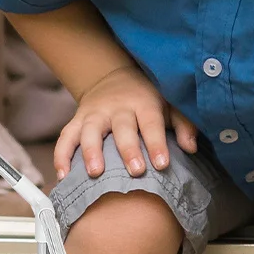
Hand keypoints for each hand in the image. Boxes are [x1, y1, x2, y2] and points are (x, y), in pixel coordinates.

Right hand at [54, 65, 199, 179]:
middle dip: (128, 149)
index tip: (162, 164)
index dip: (156, 143)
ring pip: (89, 131)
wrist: (114, 77)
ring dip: (90, 152)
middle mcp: (117, 107)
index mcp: (143, 103)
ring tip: (94, 173)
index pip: (151, 123)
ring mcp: (94, 114)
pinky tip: (63, 176)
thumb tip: (191, 147)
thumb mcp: (169, 105)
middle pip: (121, 128)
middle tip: (135, 171)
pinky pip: (65, 138)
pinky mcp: (77, 120)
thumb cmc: (147, 99)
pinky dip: (62, 156)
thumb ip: (183, 125)